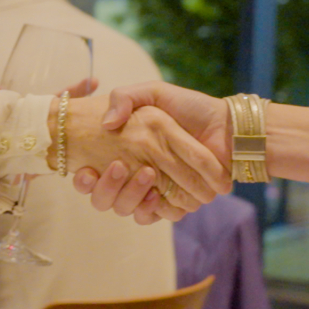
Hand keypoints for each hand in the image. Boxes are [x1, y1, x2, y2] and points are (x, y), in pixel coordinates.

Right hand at [62, 97, 227, 219]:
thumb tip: (106, 124)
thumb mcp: (153, 92)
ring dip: (131, 197)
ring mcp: (153, 191)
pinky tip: (157, 195)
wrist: (225, 126)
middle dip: (107, 188)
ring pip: (127, 209)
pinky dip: (155, 209)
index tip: (85, 171)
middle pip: (105, 198)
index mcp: (123, 152)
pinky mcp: (174, 203)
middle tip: (120, 168)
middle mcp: (134, 175)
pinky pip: (156, 216)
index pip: (91, 175)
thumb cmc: (189, 107)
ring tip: (146, 176)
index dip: (84, 180)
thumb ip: (125, 97)